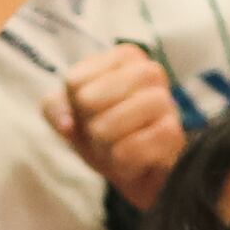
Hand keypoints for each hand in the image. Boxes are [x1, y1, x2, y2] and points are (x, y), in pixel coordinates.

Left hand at [40, 44, 182, 211]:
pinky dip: (122, 163)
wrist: (141, 172)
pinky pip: (128, 150)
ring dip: (104, 146)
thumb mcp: (73, 115)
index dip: (74, 107)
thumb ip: (55, 108)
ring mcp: (166, 102)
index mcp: (125, 57)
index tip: (94, 114)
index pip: (74, 82)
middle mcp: (150, 72)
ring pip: (106, 126)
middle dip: (89, 126)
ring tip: (118, 148)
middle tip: (106, 134)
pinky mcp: (173, 135)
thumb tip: (67, 123)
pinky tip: (133, 162)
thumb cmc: (106, 134)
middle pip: (87, 101)